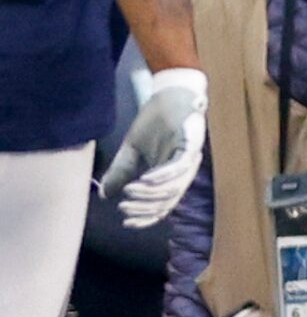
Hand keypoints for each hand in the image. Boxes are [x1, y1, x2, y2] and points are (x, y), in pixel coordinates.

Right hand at [98, 69, 206, 227]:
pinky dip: (162, 175)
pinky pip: (179, 166)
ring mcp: (189, 159)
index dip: (145, 218)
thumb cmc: (153, 121)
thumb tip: (104, 194)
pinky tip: (145, 180)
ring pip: (173, 187)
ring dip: (150, 194)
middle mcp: (183, 172)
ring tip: (130, 193)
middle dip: (145, 208)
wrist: (169, 93)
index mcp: (171, 176)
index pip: (162, 205)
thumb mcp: (131, 150)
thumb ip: (120, 172)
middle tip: (124, 208)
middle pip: (167, 201)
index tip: (126, 223)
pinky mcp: (192, 144)